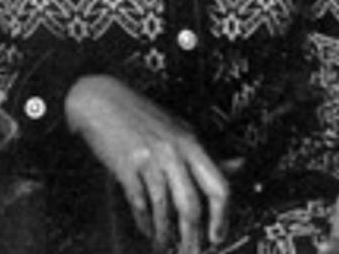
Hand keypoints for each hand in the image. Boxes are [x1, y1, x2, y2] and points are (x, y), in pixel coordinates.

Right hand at [65, 74, 230, 252]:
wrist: (101, 100)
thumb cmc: (142, 115)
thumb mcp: (180, 129)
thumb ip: (206, 153)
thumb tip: (238, 166)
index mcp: (191, 143)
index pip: (218, 185)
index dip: (222, 216)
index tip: (219, 236)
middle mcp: (173, 152)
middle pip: (191, 205)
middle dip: (192, 236)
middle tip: (192, 252)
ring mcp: (149, 160)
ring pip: (164, 208)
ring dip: (166, 234)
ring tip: (167, 245)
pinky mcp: (126, 167)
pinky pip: (139, 203)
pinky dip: (145, 221)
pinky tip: (148, 230)